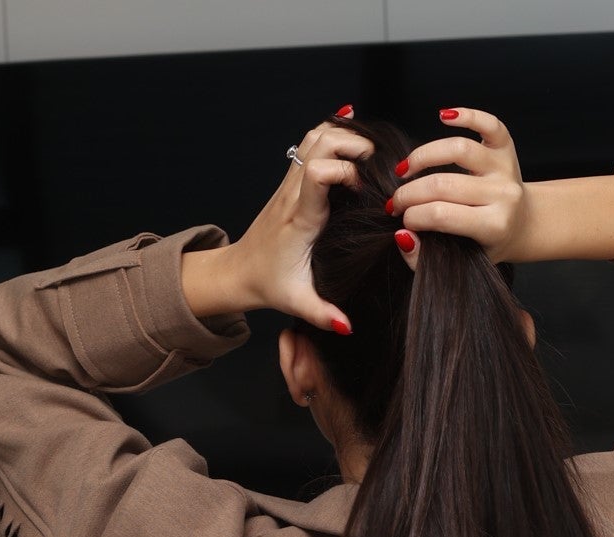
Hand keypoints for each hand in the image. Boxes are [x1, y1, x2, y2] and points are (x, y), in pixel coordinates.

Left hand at [226, 122, 373, 330]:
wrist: (238, 271)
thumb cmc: (269, 284)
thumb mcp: (298, 303)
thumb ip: (323, 314)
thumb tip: (348, 326)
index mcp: (299, 219)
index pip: (318, 174)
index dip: (345, 171)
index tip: (363, 189)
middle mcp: (292, 194)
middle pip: (320, 142)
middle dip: (352, 143)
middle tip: (374, 163)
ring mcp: (290, 184)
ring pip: (313, 136)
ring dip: (342, 135)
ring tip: (366, 152)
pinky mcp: (290, 182)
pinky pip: (309, 144)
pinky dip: (331, 133)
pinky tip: (350, 134)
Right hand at [387, 106, 531, 270]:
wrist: (522, 226)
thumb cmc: (486, 244)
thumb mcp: (460, 261)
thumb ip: (425, 258)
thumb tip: (402, 236)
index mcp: (493, 226)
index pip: (441, 216)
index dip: (412, 216)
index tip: (399, 219)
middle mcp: (502, 195)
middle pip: (444, 185)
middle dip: (409, 193)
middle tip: (396, 201)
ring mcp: (505, 169)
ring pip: (458, 149)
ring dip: (423, 156)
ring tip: (405, 170)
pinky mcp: (506, 147)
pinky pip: (488, 123)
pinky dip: (466, 115)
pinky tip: (443, 116)